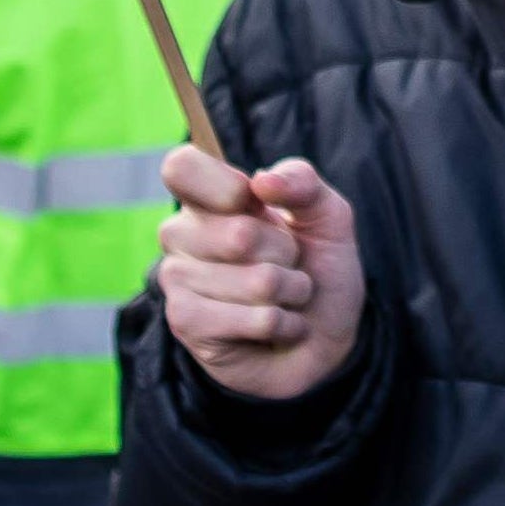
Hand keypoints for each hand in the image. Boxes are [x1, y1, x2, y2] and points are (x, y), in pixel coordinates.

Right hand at [156, 149, 365, 401]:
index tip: (258, 204)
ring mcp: (176, 279)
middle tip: (284, 265)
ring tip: (283, 299)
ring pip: (257, 281)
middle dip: (286, 254)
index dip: (225, 185)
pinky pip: (255, 319)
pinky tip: (277, 327)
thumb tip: (261, 180)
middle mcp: (180, 234)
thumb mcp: (327, 217)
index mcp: (205, 198)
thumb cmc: (318, 271)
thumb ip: (303, 183)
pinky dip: (284, 324)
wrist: (325, 339)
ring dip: (291, 293)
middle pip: (240, 234)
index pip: (181, 167)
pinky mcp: (185, 322)